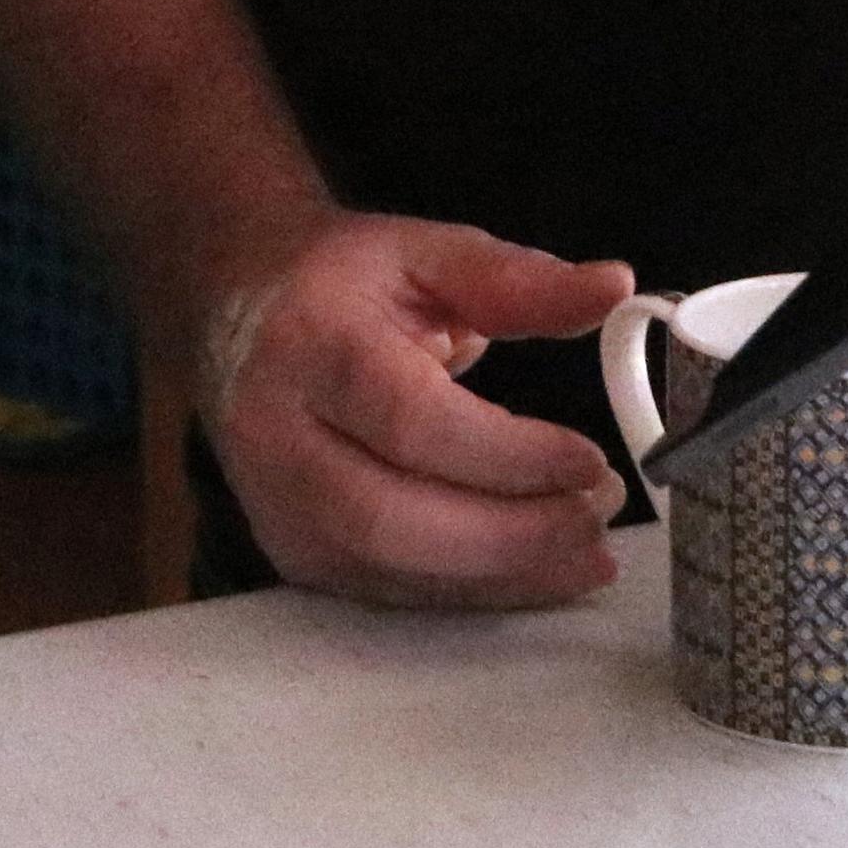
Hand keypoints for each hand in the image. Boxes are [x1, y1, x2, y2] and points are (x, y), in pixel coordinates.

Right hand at [194, 210, 636, 609]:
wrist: (234, 311)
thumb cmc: (336, 283)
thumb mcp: (423, 253)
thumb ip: (517, 279)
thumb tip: (613, 287)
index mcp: (312, 345)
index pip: (409, 421)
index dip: (507, 455)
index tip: (589, 461)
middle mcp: (277, 435)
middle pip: (391, 518)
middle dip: (511, 534)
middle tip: (597, 513)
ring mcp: (276, 506)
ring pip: (392, 572)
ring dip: (504, 574)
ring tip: (588, 547)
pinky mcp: (292, 553)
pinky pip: (391, 594)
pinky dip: (475, 591)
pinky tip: (538, 569)